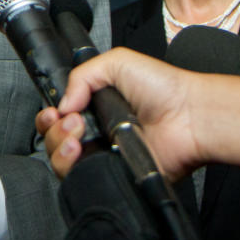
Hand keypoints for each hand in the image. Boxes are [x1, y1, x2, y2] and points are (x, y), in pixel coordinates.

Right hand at [36, 48, 204, 180]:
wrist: (188, 116)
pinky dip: (72, 165)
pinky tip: (81, 151)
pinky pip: (80, 177)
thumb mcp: (117, 62)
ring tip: (77, 134)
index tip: (54, 112)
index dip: (50, 116)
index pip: (59, 117)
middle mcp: (97, 132)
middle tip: (73, 121)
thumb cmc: (164, 88)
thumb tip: (61, 104)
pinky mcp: (113, 174)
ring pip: (60, 160)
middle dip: (53, 130)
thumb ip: (81, 75)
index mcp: (96, 107)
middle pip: (54, 139)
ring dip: (59, 145)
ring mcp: (104, 155)